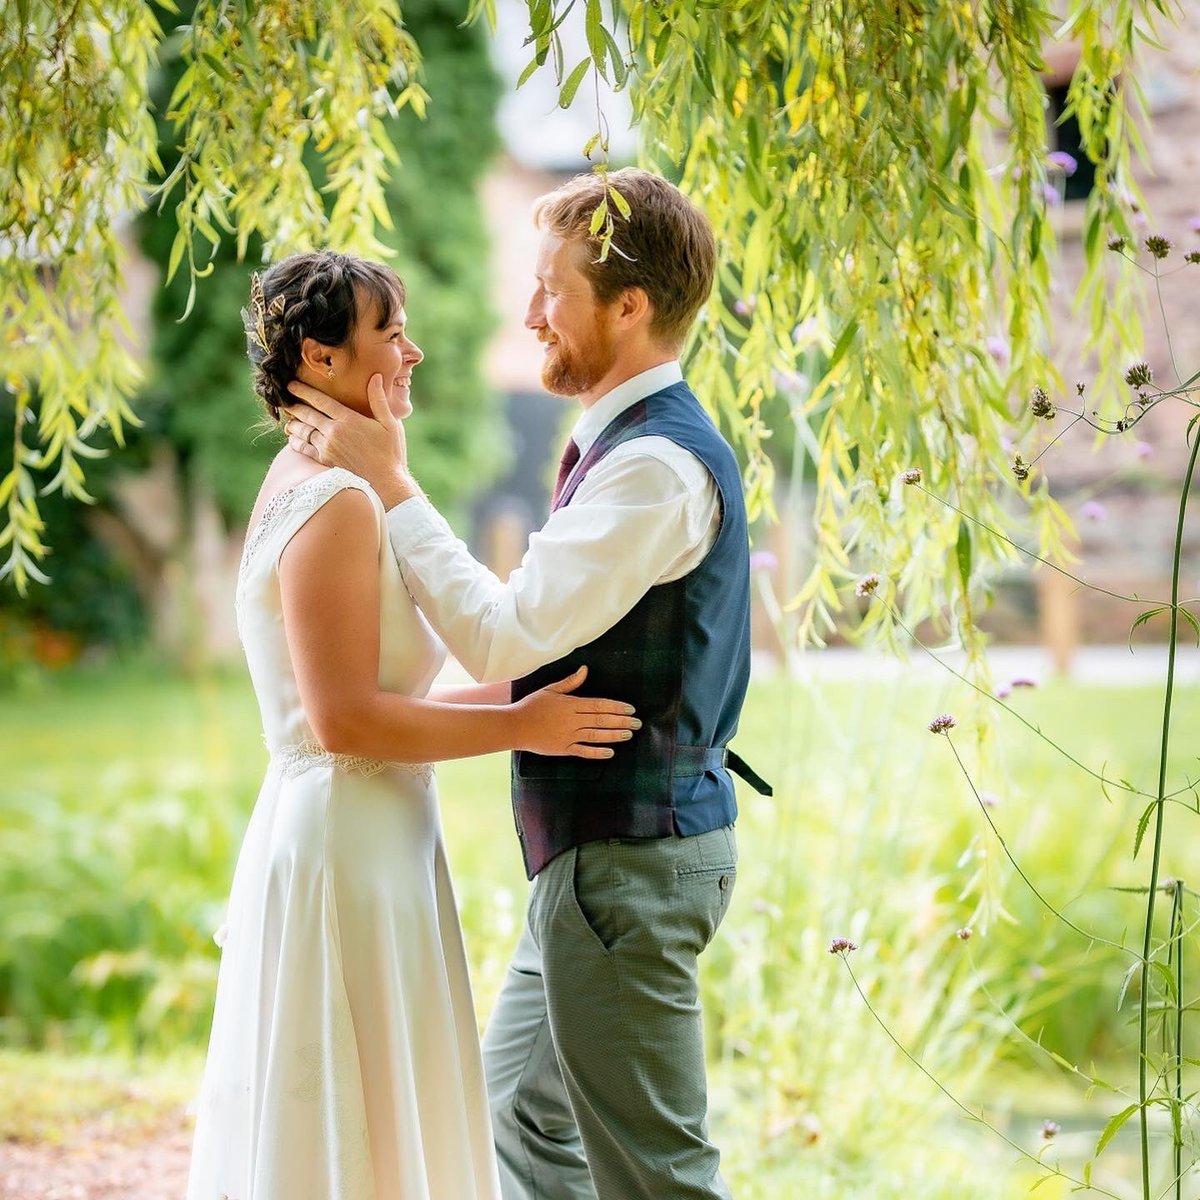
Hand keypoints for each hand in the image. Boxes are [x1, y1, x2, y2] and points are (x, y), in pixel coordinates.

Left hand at [284, 374, 419, 508]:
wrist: (386, 483)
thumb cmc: (390, 453)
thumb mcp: (390, 423)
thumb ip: (378, 399)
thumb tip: (375, 376)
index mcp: (348, 420)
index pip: (320, 401)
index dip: (304, 391)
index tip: (292, 385)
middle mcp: (334, 432)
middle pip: (308, 415)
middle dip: (294, 406)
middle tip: (284, 400)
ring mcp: (328, 448)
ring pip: (304, 432)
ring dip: (294, 424)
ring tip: (288, 419)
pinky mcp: (326, 462)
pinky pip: (305, 449)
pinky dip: (296, 443)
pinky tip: (292, 439)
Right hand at [514, 666, 640, 758]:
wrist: (515, 726)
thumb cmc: (532, 705)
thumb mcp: (550, 690)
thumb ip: (570, 682)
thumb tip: (585, 669)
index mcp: (571, 704)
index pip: (599, 705)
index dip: (616, 707)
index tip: (630, 709)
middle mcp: (572, 720)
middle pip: (601, 720)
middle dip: (621, 721)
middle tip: (637, 723)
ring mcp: (568, 736)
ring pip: (596, 735)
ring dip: (614, 735)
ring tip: (629, 734)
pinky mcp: (563, 748)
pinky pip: (583, 751)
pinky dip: (597, 752)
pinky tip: (610, 752)